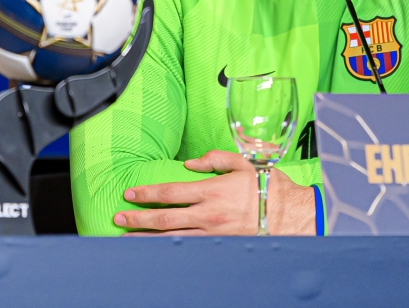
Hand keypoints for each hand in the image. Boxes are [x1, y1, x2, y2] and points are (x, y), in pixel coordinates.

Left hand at [114, 150, 314, 235]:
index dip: (148, 193)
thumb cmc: (267, 186)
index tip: (130, 193)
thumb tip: (190, 164)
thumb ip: (215, 158)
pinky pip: (189, 247)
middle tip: (119, 216)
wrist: (289, 215)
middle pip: (165, 217)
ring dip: (147, 237)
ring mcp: (213, 232)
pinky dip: (169, 248)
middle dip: (139, 217)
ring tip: (127, 237)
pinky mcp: (220, 244)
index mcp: (212, 189)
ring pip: (172, 237)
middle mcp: (209, 213)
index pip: (171, 191)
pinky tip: (155, 249)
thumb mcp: (243, 162)